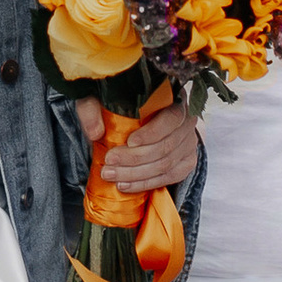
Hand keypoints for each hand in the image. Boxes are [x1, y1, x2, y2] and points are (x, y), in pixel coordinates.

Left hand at [78, 97, 202, 191]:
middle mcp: (187, 121)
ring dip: (137, 174)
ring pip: (166, 164)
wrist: (142, 116)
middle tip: (109, 163)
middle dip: (134, 159)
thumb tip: (94, 132)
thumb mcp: (103, 97)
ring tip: (112, 176)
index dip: (151, 133)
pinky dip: (146, 183)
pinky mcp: (187, 161)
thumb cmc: (124, 103)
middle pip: (165, 146)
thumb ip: (93, 107)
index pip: (171, 118)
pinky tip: (126, 184)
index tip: (128, 141)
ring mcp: (189, 142)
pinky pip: (170, 177)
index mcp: (174, 98)